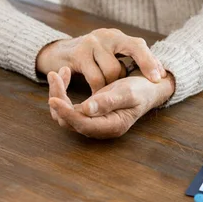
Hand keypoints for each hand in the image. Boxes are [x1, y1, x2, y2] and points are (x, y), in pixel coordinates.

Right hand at [36, 28, 165, 92]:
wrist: (57, 54)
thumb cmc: (89, 59)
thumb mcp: (109, 55)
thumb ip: (127, 59)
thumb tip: (159, 72)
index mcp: (117, 36)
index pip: (139, 45)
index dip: (150, 61)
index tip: (159, 78)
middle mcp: (106, 36)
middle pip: (132, 51)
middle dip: (137, 71)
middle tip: (136, 87)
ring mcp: (91, 43)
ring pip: (113, 70)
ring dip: (112, 84)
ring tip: (105, 88)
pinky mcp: (78, 55)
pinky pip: (96, 78)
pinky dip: (99, 90)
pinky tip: (97, 94)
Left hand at [47, 68, 174, 138]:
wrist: (149, 88)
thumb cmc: (141, 90)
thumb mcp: (127, 92)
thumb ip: (108, 102)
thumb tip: (86, 109)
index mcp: (111, 126)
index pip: (81, 124)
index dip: (66, 113)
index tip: (53, 98)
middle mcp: (100, 128)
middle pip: (68, 121)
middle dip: (58, 98)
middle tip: (54, 74)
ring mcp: (93, 121)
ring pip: (65, 114)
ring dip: (58, 95)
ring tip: (58, 73)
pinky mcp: (89, 113)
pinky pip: (69, 107)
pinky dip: (63, 92)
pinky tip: (66, 75)